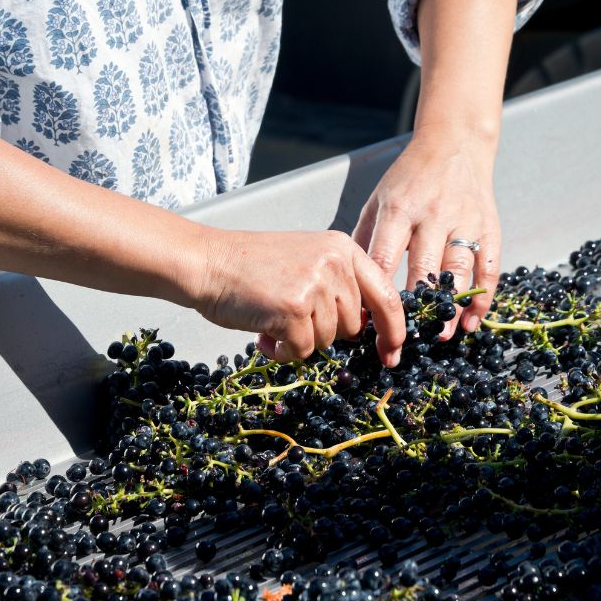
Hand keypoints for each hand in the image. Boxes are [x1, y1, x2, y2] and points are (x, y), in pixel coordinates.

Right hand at [194, 229, 405, 365]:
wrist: (206, 262)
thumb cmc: (249, 268)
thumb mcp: (307, 261)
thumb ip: (338, 285)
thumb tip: (365, 327)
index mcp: (342, 248)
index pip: (385, 294)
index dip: (393, 329)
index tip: (393, 353)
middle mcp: (335, 262)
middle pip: (353, 325)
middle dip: (324, 332)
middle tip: (291, 315)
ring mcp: (316, 284)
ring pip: (328, 340)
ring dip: (299, 340)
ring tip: (272, 317)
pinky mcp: (294, 308)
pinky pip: (303, 350)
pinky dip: (282, 350)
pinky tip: (263, 331)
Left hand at [352, 126, 500, 339]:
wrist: (455, 144)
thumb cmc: (409, 178)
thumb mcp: (378, 200)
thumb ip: (364, 240)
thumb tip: (347, 285)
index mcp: (399, 209)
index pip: (384, 258)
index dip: (377, 293)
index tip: (369, 324)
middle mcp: (432, 215)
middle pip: (423, 267)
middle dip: (415, 306)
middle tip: (405, 338)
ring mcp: (464, 220)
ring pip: (459, 269)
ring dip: (450, 306)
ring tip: (440, 335)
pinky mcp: (489, 227)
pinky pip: (489, 266)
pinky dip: (482, 297)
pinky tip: (471, 321)